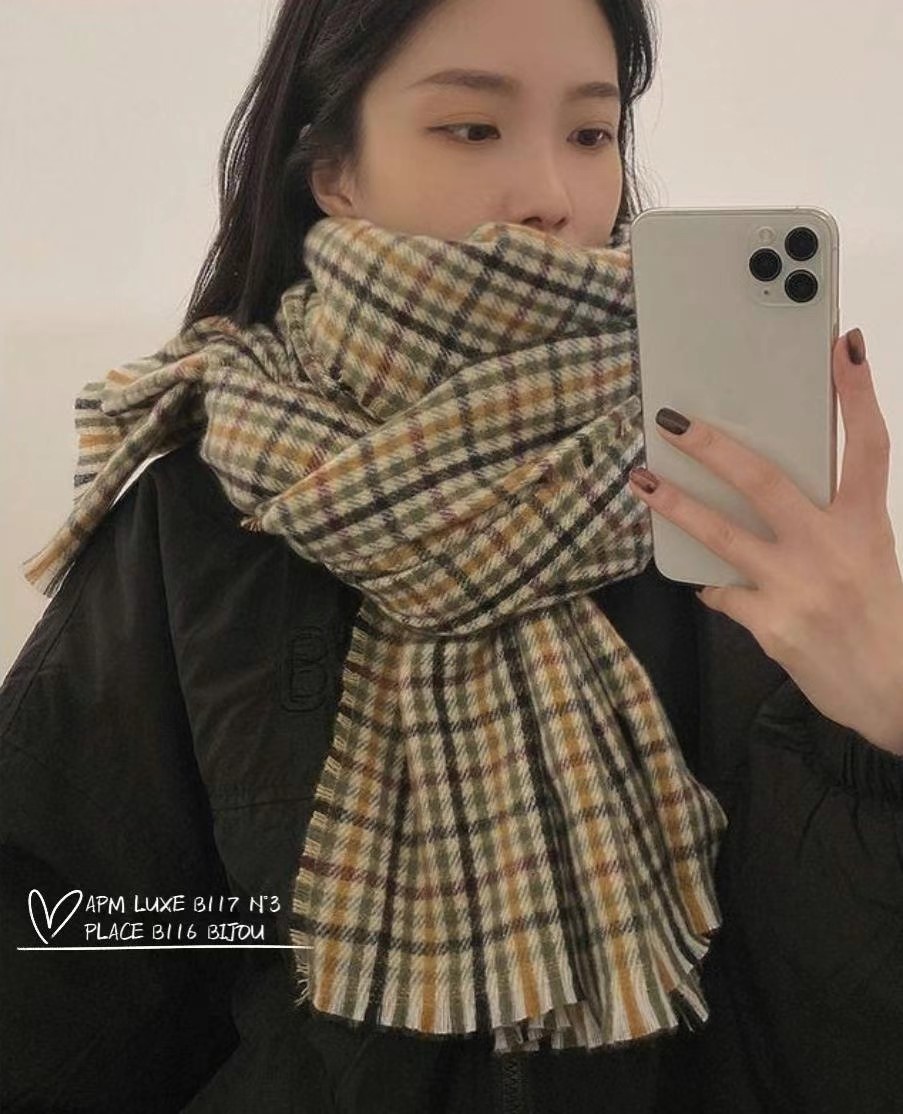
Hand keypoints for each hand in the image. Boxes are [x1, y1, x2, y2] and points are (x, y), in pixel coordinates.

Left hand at [628, 329, 902, 756]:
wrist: (894, 693)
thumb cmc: (878, 617)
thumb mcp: (868, 557)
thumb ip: (828, 522)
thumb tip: (770, 498)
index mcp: (865, 524)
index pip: (868, 446)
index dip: (857, 393)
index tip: (840, 345)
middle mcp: (833, 548)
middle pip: (767, 481)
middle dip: (715, 447)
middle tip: (674, 421)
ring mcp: (799, 586)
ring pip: (724, 534)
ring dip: (677, 504)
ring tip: (641, 481)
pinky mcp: (773, 624)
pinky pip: (722, 592)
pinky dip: (709, 583)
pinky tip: (700, 579)